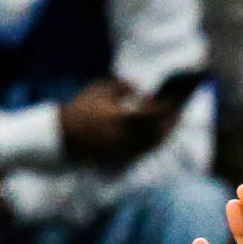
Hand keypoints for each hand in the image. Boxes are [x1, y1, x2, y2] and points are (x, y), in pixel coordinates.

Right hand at [59, 79, 173, 168]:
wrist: (63, 136)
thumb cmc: (81, 109)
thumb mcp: (98, 89)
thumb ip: (121, 85)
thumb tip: (139, 87)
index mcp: (121, 118)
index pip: (153, 114)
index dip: (167, 107)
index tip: (175, 99)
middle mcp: (126, 136)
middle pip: (159, 131)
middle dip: (171, 121)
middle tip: (179, 111)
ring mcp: (125, 149)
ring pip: (154, 143)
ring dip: (166, 132)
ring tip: (173, 121)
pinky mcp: (122, 157)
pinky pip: (145, 150)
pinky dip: (155, 141)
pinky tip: (159, 134)